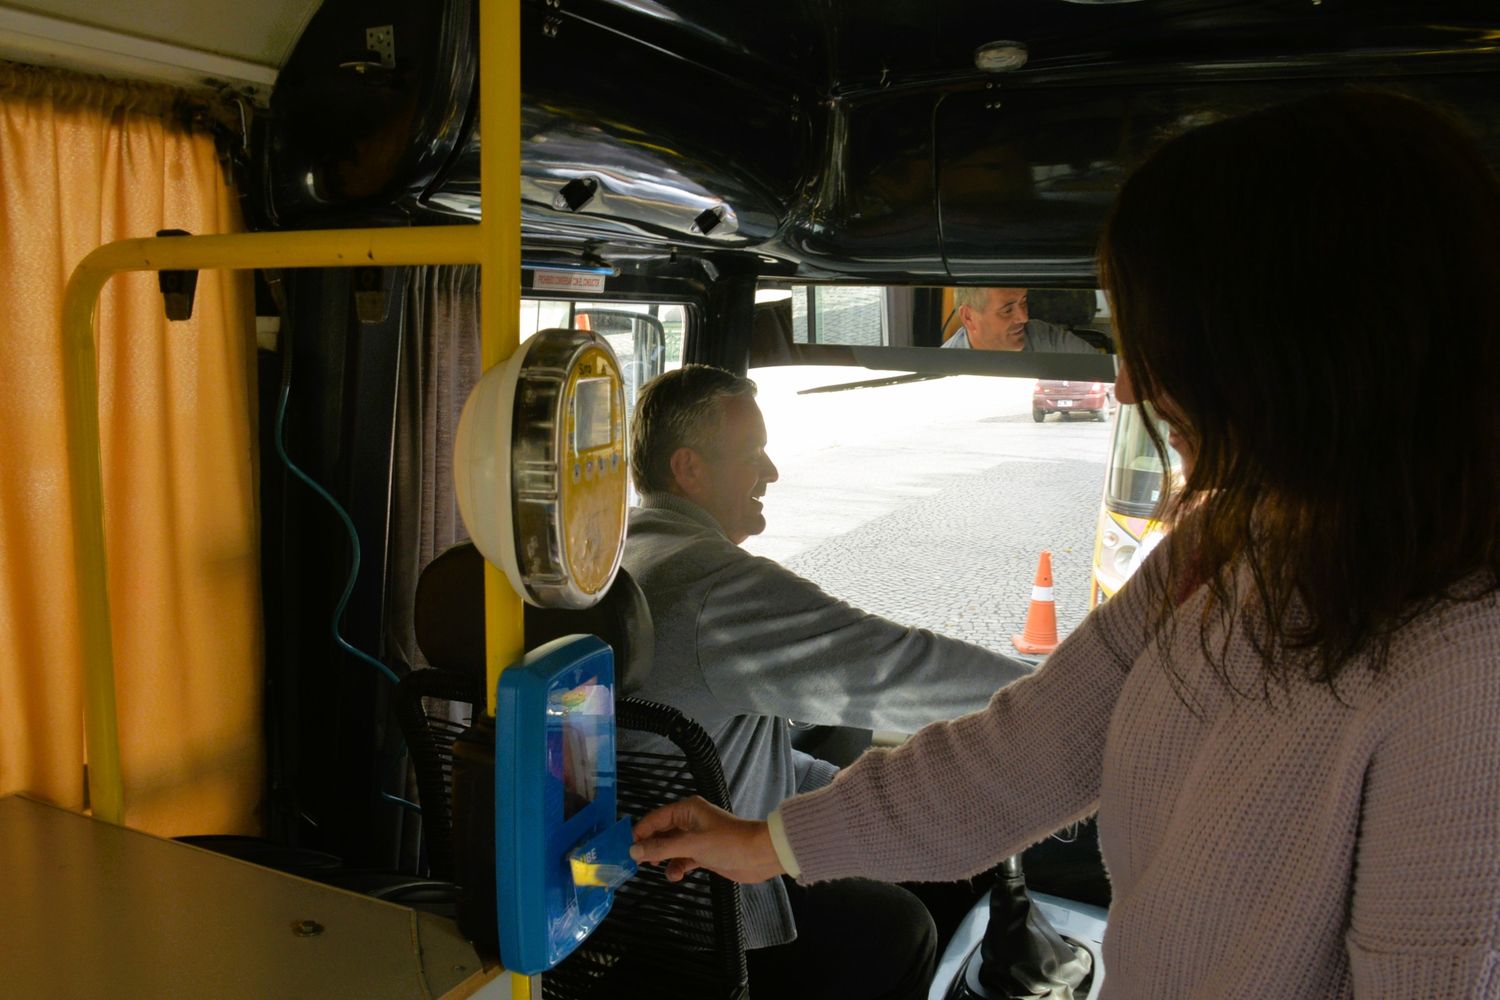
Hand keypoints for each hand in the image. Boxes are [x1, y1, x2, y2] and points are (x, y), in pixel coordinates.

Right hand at [630, 796, 785, 884]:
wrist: (759, 855)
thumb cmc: (728, 842)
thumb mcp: (692, 845)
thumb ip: (661, 848)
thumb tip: (634, 850)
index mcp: (687, 810)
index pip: (656, 818)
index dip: (640, 832)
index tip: (625, 847)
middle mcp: (690, 821)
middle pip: (661, 833)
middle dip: (650, 847)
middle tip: (636, 862)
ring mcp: (696, 838)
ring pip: (670, 848)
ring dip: (663, 859)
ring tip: (657, 868)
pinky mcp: (703, 854)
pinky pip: (682, 859)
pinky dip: (677, 867)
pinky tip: (676, 875)